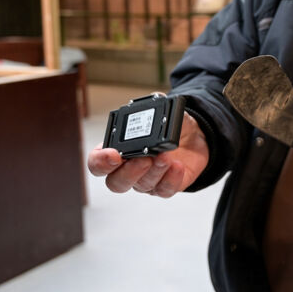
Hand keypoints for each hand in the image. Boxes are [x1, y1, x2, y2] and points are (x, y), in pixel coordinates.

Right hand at [87, 112, 208, 197]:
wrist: (195, 136)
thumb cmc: (171, 126)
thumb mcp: (164, 112)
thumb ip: (156, 107)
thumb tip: (157, 101)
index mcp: (119, 149)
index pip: (97, 163)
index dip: (100, 162)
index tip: (112, 155)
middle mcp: (129, 169)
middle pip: (115, 183)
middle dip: (128, 173)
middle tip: (143, 159)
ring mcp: (146, 180)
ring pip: (142, 186)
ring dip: (154, 171)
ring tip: (165, 157)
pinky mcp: (165, 186)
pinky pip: (164, 190)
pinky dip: (170, 179)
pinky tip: (177, 166)